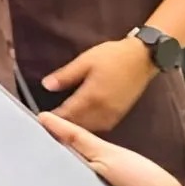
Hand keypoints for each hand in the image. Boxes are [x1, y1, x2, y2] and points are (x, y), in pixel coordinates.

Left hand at [42, 37, 156, 131]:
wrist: (143, 57)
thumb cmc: (113, 56)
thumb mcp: (85, 61)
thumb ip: (65, 76)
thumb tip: (46, 86)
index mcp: (92, 97)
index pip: (66, 114)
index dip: (52, 119)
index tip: (40, 119)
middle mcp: (103, 110)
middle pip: (77, 125)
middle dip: (62, 127)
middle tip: (48, 126)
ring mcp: (113, 114)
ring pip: (89, 129)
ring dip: (75, 129)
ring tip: (61, 127)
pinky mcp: (120, 114)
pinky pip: (101, 127)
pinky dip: (88, 128)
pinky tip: (81, 124)